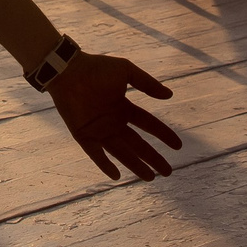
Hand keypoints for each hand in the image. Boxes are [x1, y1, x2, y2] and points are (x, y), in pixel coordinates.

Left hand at [47, 52, 181, 180]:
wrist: (68, 70)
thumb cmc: (96, 68)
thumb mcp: (126, 71)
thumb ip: (147, 83)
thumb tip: (169, 95)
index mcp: (123, 108)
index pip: (148, 124)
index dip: (163, 135)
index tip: (178, 146)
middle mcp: (113, 122)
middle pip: (137, 144)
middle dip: (153, 158)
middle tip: (167, 172)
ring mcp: (99, 130)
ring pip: (121, 152)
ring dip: (135, 165)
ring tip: (151, 178)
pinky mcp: (84, 135)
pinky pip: (96, 154)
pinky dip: (105, 164)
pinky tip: (117, 175)